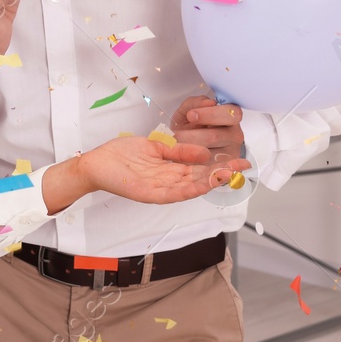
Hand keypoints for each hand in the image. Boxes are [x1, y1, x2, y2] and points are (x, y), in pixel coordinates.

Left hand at [75, 135, 248, 205]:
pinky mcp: (150, 194)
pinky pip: (173, 193)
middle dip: (223, 172)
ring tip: (229, 173)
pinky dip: (189, 189)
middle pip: (201, 179)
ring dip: (210, 181)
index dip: (220, 164)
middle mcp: (170, 182)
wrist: (97, 163)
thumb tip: (203, 151)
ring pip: (191, 187)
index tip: (239, 158)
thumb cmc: (122, 155)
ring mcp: (161, 189)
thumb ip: (178, 150)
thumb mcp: (155, 147)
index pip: (201, 168)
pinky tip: (203, 185)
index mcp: (172, 170)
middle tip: (243, 165)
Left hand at [169, 96, 245, 174]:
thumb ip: (195, 103)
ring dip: (188, 150)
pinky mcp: (222, 169)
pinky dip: (191, 162)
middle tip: (177, 135)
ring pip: (209, 153)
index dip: (211, 114)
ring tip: (175, 147)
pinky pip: (207, 168)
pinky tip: (182, 157)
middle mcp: (234, 135)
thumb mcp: (188, 110)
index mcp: (230, 116)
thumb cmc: (191, 125)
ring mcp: (230, 153)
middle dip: (192, 135)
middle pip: (217, 136)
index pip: (231, 113)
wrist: (188, 143)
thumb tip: (209, 102)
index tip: (191, 115)